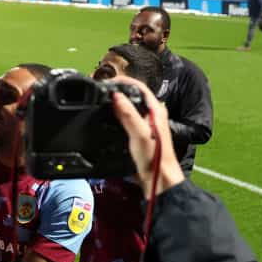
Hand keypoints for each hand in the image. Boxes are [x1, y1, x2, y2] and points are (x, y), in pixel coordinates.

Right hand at [108, 76, 184, 199]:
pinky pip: (127, 118)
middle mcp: (152, 116)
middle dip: (118, 90)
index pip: (140, 87)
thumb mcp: (139, 134)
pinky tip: (109, 118)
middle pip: (134, 95)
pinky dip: (117, 114)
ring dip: (117, 102)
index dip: (124, 81)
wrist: (159, 180)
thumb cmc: (155, 159)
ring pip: (130, 106)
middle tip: (102, 89)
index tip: (107, 81)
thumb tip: (117, 96)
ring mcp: (147, 125)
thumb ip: (128, 114)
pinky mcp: (140, 134)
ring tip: (103, 100)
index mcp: (156, 111)